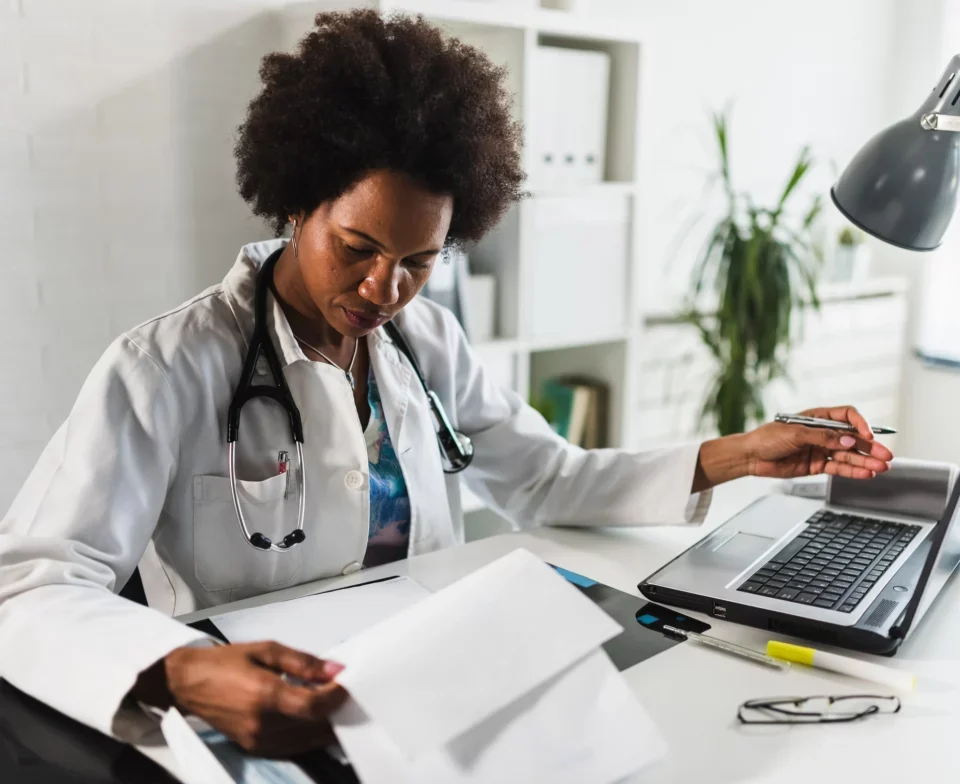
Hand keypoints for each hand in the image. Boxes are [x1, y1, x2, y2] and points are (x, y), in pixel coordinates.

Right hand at [131, 641, 346, 756]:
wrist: (188, 683)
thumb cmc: (226, 662)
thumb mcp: (267, 650)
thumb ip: (303, 662)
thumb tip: (336, 670)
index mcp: (264, 694)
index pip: (312, 706)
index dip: (336, 697)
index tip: (347, 684)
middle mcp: (262, 723)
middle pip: (313, 726)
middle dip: (335, 711)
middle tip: (346, 696)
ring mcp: (257, 740)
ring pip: (306, 741)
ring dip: (325, 726)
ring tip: (334, 708)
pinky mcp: (254, 748)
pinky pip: (292, 748)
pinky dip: (308, 736)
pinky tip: (315, 722)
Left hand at [744, 405, 893, 479]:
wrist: (751, 457)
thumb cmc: (767, 438)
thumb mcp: (795, 434)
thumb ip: (823, 437)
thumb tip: (848, 439)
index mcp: (818, 417)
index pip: (847, 416)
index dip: (860, 424)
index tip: (868, 435)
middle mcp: (823, 433)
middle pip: (852, 438)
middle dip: (870, 447)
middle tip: (886, 456)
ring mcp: (821, 449)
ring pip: (848, 455)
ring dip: (865, 461)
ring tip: (881, 468)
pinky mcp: (817, 465)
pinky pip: (839, 468)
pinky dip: (853, 471)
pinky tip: (866, 474)